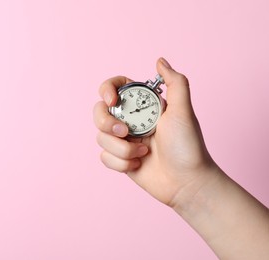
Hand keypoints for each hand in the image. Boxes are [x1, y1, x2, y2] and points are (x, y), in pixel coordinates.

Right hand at [94, 58, 216, 206]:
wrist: (186, 182)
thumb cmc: (188, 147)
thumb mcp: (183, 111)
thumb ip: (175, 82)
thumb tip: (160, 61)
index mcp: (142, 105)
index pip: (115, 88)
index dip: (107, 90)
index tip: (113, 101)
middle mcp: (130, 120)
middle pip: (99, 112)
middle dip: (107, 124)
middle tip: (126, 132)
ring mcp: (123, 140)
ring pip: (101, 137)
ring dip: (122, 148)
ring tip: (144, 153)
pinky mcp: (119, 159)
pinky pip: (104, 156)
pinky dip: (121, 162)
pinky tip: (139, 164)